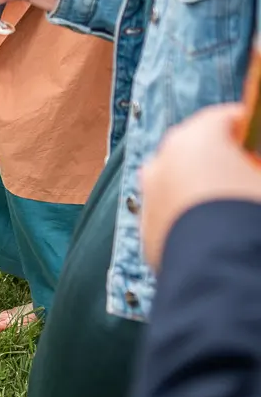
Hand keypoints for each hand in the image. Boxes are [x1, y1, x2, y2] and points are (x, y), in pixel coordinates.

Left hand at [140, 103, 260, 269]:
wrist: (222, 277)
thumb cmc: (251, 218)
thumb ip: (256, 167)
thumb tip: (253, 178)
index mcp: (195, 139)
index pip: (224, 119)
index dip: (248, 130)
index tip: (257, 141)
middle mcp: (163, 161)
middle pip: (196, 150)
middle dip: (223, 160)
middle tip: (248, 174)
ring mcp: (150, 197)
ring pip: (179, 184)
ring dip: (202, 190)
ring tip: (233, 210)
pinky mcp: (147, 233)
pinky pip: (173, 217)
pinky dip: (190, 221)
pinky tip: (216, 237)